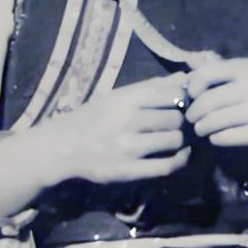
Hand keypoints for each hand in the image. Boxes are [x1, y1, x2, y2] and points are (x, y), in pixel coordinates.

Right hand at [39, 73, 189, 184]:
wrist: (63, 147)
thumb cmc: (92, 117)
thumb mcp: (117, 96)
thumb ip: (150, 86)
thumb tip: (183, 76)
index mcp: (125, 99)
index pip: (171, 93)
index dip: (184, 98)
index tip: (183, 103)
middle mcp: (128, 121)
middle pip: (176, 117)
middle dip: (182, 120)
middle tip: (180, 124)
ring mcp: (129, 147)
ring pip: (174, 140)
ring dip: (181, 139)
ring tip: (177, 138)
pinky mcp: (129, 171)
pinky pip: (167, 166)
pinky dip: (181, 160)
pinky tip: (181, 155)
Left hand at [184, 57, 247, 147]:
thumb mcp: (239, 76)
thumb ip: (214, 67)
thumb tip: (190, 59)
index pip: (207, 73)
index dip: (193, 87)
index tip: (191, 96)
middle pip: (208, 100)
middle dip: (194, 112)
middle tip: (191, 119)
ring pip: (215, 120)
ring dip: (202, 127)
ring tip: (201, 129)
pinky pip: (226, 137)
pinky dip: (216, 138)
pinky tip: (216, 137)